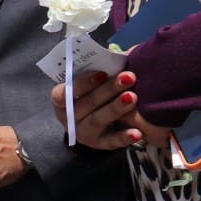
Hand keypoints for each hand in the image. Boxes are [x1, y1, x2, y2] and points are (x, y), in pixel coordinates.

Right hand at [54, 69, 170, 151]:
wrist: (104, 118)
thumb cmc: (99, 90)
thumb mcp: (96, 78)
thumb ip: (102, 68)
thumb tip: (120, 56)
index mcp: (63, 100)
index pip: (63, 94)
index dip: (81, 84)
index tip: (102, 73)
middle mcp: (68, 118)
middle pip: (84, 105)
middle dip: (107, 90)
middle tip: (129, 77)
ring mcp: (82, 132)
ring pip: (96, 121)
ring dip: (114, 109)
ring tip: (133, 97)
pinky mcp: (99, 144)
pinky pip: (111, 142)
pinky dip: (124, 138)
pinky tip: (137, 133)